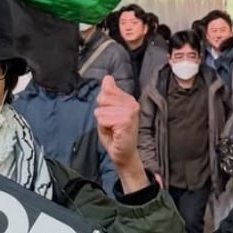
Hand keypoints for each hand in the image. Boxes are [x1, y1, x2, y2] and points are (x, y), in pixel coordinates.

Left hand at [94, 76, 146, 191]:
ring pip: (101, 110)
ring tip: (113, 129)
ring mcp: (130, 111)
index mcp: (128, 99)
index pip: (106, 90)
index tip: (111, 115)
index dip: (103, 105)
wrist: (123, 154)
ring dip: (103, 122)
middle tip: (111, 124)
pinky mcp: (126, 121)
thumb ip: (107, 94)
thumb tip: (108, 78)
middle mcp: (132, 103)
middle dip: (102, 113)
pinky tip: (114, 133)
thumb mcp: (108, 111)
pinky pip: (103, 119)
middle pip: (102, 98)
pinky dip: (104, 128)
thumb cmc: (115, 134)